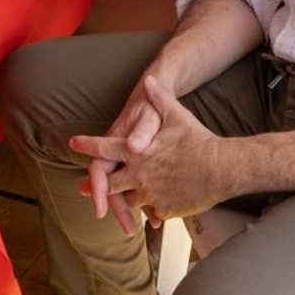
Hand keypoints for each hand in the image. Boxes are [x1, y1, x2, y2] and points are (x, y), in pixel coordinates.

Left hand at [78, 75, 226, 225]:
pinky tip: (149, 212)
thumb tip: (148, 80)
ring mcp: (150, 194)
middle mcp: (138, 175)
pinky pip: (150, 213)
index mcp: (136, 152)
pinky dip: (149, 211)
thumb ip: (159, 98)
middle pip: (107, 184)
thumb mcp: (176, 115)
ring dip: (125, 199)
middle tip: (83, 188)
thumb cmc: (198, 140)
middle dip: (95, 187)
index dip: (86, 146)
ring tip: (119, 201)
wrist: (221, 169)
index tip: (73, 143)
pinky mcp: (164, 210)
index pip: (103, 149)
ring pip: (128, 201)